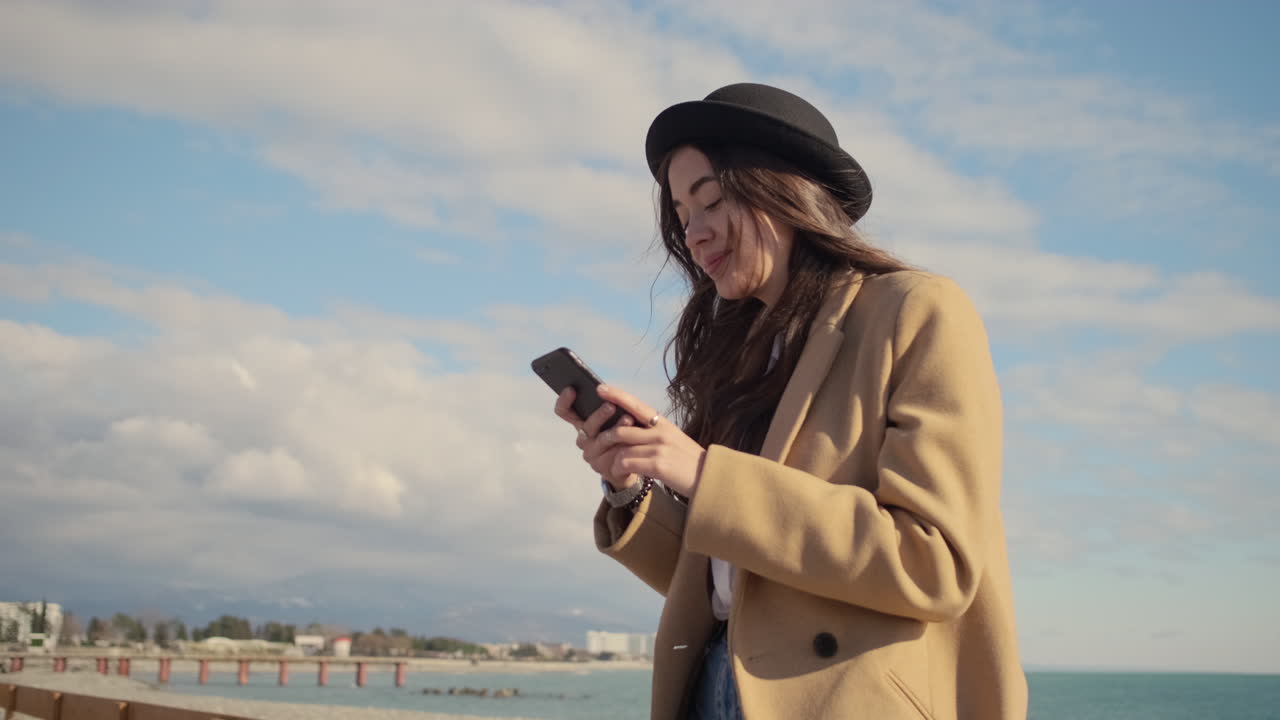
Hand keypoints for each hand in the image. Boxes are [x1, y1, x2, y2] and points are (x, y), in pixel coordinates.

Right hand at [554, 387, 640, 490]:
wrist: (633, 461)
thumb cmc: (623, 432)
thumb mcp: (615, 416)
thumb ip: (608, 403)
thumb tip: (605, 388)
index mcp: (582, 422)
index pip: (565, 411)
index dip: (564, 401)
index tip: (571, 389)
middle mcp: (583, 438)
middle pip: (587, 426)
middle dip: (599, 415)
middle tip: (611, 405)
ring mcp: (591, 454)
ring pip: (601, 440)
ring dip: (616, 429)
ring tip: (628, 419)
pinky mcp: (603, 468)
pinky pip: (612, 456)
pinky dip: (623, 446)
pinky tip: (632, 440)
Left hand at [593, 384, 706, 498]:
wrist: (708, 478)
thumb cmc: (688, 460)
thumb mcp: (673, 439)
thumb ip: (652, 433)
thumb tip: (627, 430)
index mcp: (663, 424)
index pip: (636, 405)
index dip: (617, 396)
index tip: (601, 388)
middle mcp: (660, 433)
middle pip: (622, 430)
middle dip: (606, 440)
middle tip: (600, 448)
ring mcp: (659, 448)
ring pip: (621, 450)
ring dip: (613, 461)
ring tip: (615, 468)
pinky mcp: (657, 465)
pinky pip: (627, 464)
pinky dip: (619, 470)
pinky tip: (622, 474)